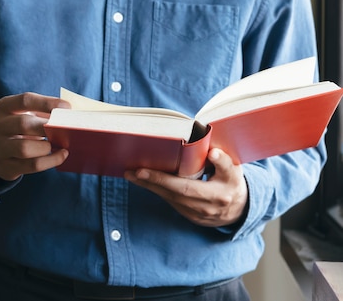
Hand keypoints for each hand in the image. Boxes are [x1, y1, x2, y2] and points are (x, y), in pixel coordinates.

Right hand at [0, 92, 70, 180]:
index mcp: (3, 107)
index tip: (67, 107)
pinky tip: (61, 155)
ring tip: (60, 145)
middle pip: (23, 123)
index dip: (47, 103)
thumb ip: (43, 112)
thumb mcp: (23, 114)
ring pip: (24, 148)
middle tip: (66, 129)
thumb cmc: (17, 129)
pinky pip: (31, 165)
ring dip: (46, 147)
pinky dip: (50, 161)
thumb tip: (70, 114)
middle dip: (47, 126)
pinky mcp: (5, 167)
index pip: (25, 100)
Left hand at [124, 148, 247, 226]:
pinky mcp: (191, 216)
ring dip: (150, 185)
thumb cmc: (230, 182)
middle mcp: (216, 199)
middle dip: (161, 180)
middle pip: (187, 189)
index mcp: (231, 183)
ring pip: (173, 198)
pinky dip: (155, 190)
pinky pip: (170, 201)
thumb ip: (223, 160)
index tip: (213, 154)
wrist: (236, 211)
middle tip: (139, 171)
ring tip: (131, 174)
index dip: (220, 162)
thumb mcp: (232, 168)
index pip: (226, 170)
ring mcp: (202, 211)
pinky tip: (141, 181)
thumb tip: (211, 151)